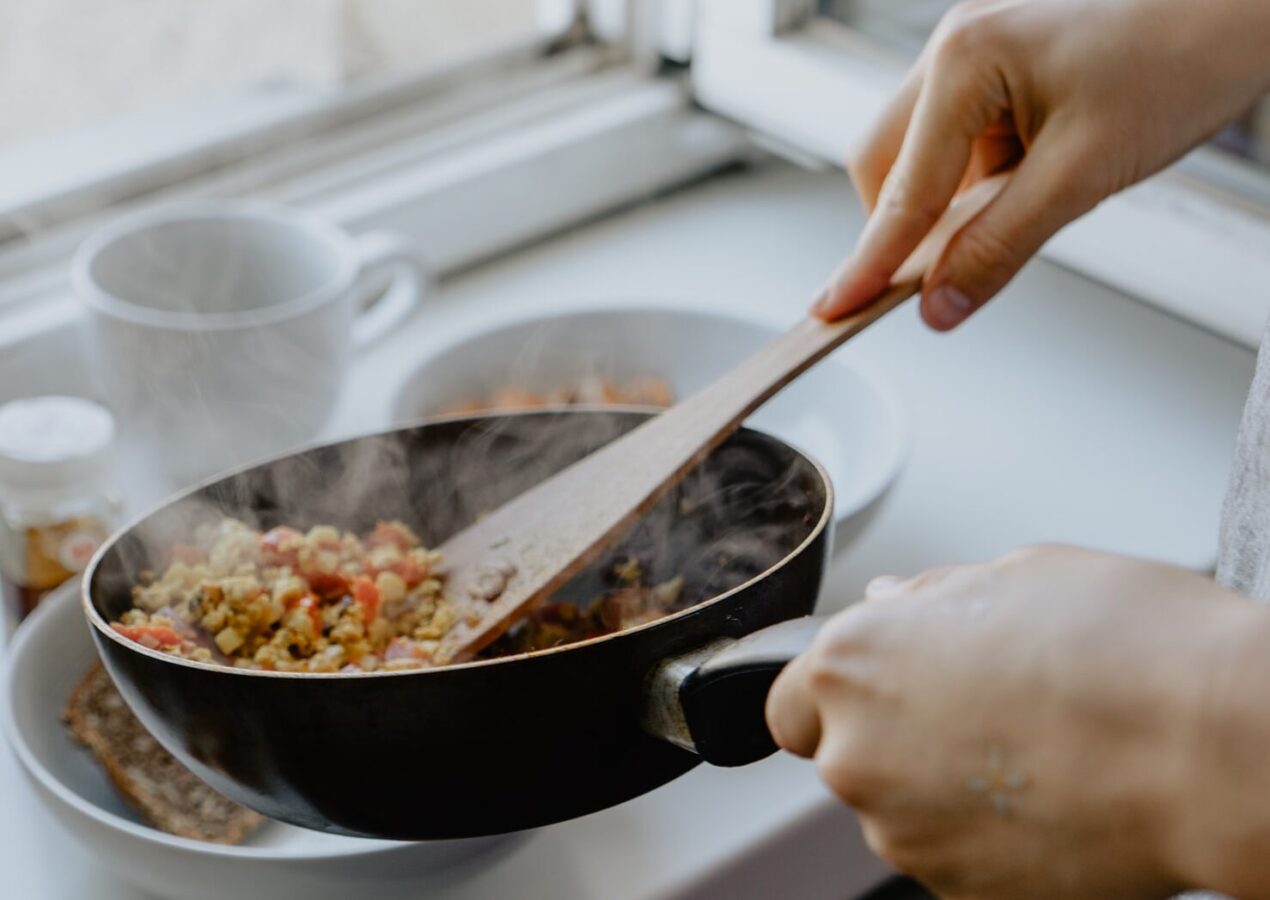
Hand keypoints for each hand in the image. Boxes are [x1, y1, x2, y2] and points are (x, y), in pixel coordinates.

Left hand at [766, 545, 1265, 897]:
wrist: (1211, 746)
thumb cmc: (1125, 645)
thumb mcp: (1016, 574)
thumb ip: (931, 597)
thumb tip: (896, 602)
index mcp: (853, 664)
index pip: (791, 703)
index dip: (836, 697)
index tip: (882, 691)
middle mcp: (858, 755)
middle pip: (848, 757)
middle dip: (898, 737)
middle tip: (985, 710)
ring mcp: (907, 836)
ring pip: (903, 810)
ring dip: (945, 788)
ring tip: (1037, 750)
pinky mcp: (963, 894)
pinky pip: (956, 857)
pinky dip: (989, 836)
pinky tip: (1054, 797)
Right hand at [814, 0, 1269, 330]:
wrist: (1245, 8)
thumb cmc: (1183, 59)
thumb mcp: (1084, 174)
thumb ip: (1000, 246)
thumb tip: (940, 304)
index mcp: (965, 59)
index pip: (900, 189)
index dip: (870, 261)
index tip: (835, 310)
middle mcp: (955, 46)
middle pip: (885, 163)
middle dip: (904, 225)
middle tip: (932, 279)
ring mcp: (975, 51)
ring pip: (919, 154)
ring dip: (949, 202)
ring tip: (1026, 207)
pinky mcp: (999, 67)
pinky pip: (959, 140)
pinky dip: (979, 180)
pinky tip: (1032, 183)